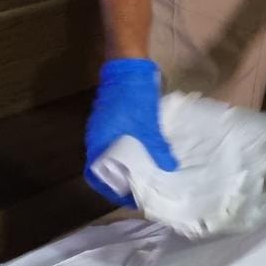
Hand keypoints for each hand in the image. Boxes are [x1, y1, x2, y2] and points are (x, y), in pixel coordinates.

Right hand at [84, 59, 178, 206]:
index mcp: (98, 143)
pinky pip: (119, 143)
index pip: (97, 178)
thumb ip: (157, 148)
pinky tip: (148, 154)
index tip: (132, 200)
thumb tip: (169, 168)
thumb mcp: (148, 126)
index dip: (112, 191)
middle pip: (105, 170)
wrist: (128, 65)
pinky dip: (131, 153)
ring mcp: (103, 129)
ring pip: (113, 156)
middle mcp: (96, 139)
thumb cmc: (134, 97)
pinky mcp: (113, 120)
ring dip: (128, 167)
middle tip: (144, 190)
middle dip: (123, 182)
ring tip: (149, 176)